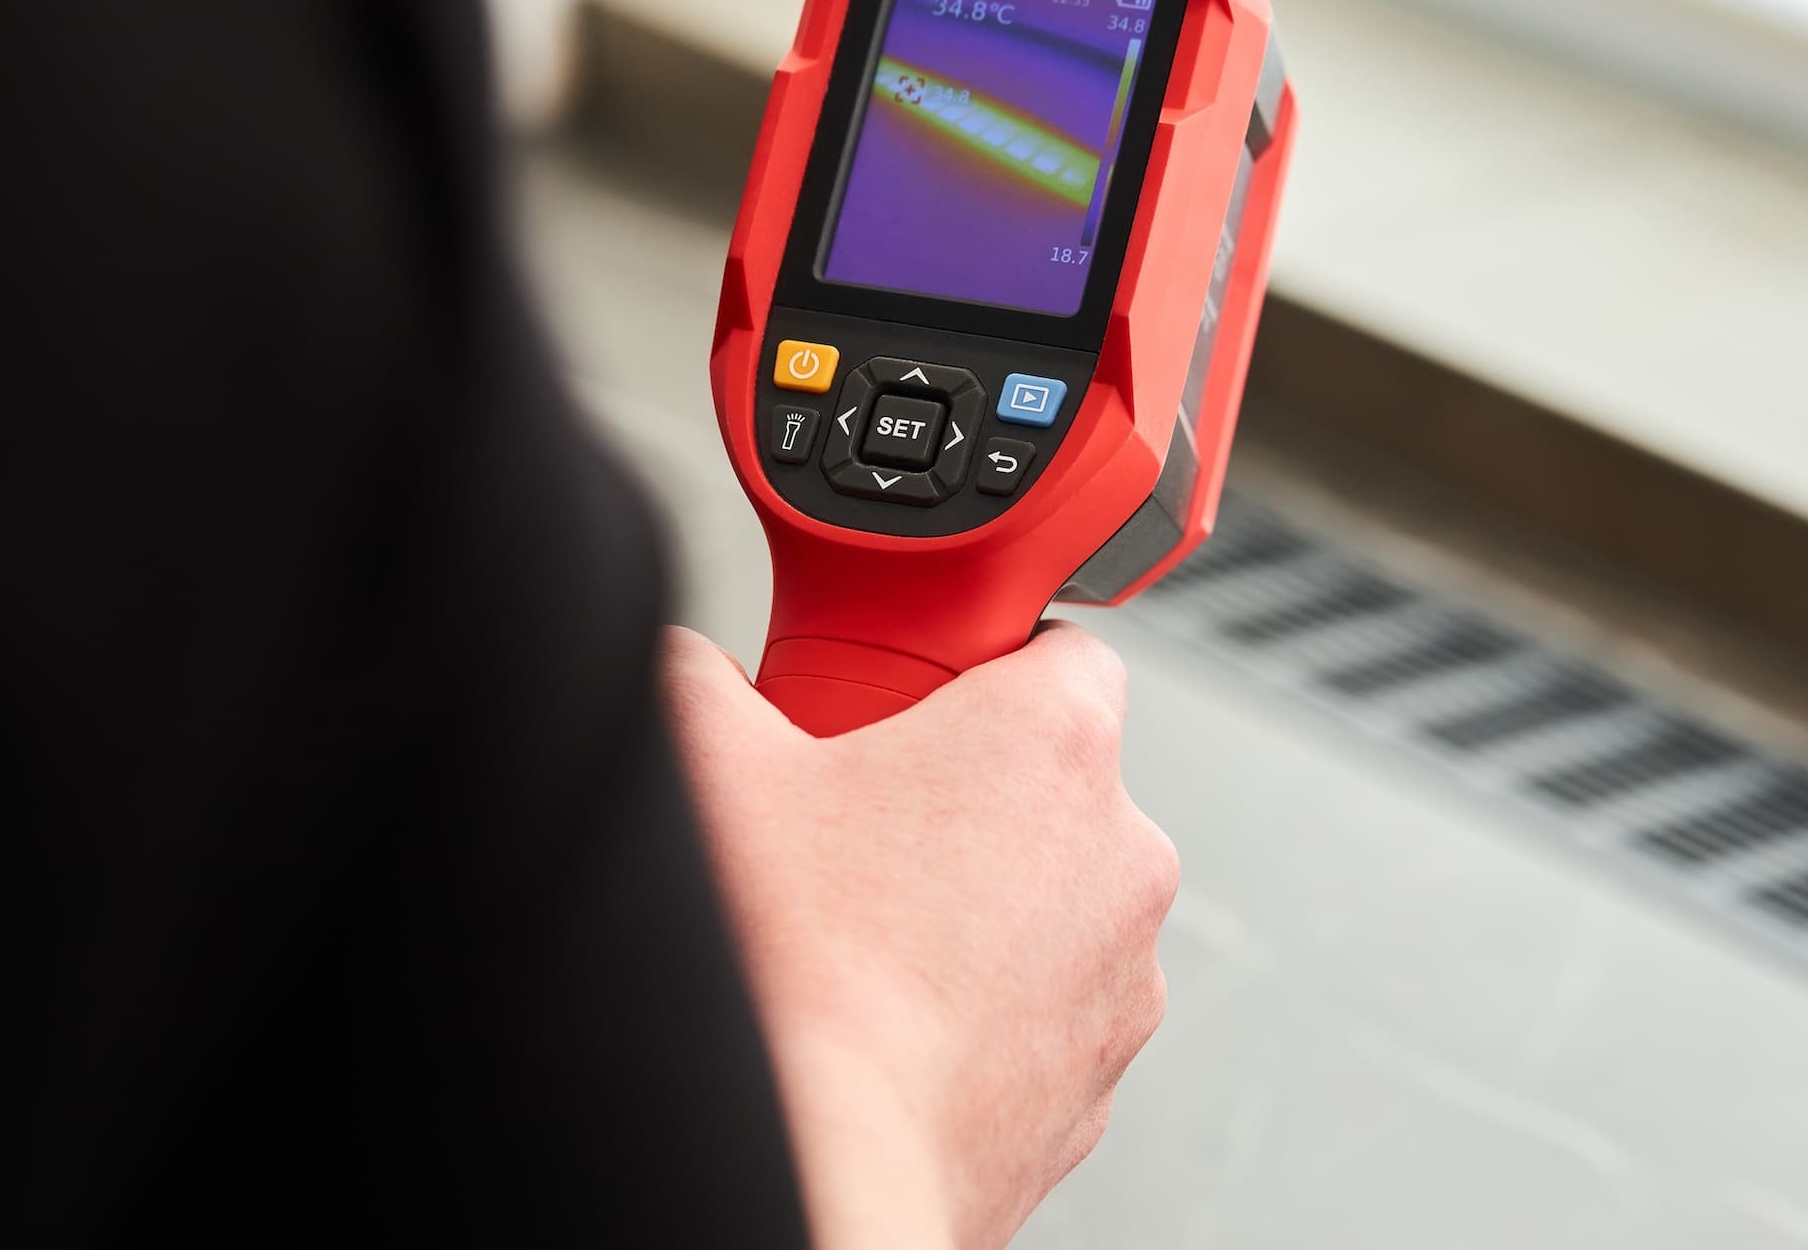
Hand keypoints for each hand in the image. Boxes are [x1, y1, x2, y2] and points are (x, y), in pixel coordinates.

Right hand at [659, 623, 1176, 1249]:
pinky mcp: (1093, 1085)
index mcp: (1056, 743)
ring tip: (863, 932)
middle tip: (858, 820)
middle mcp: (1120, 855)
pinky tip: (886, 1015)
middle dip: (964, 793)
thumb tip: (687, 669)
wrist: (818, 1160)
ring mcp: (1121, 980)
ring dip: (981, 907)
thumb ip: (700, 674)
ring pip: (1054, 904)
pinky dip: (984, 1007)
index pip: (1062, 648)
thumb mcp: (710, 762)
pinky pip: (1045, 1011)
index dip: (980, 661)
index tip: (914, 693)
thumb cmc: (789, 970)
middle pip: (1054, 782)